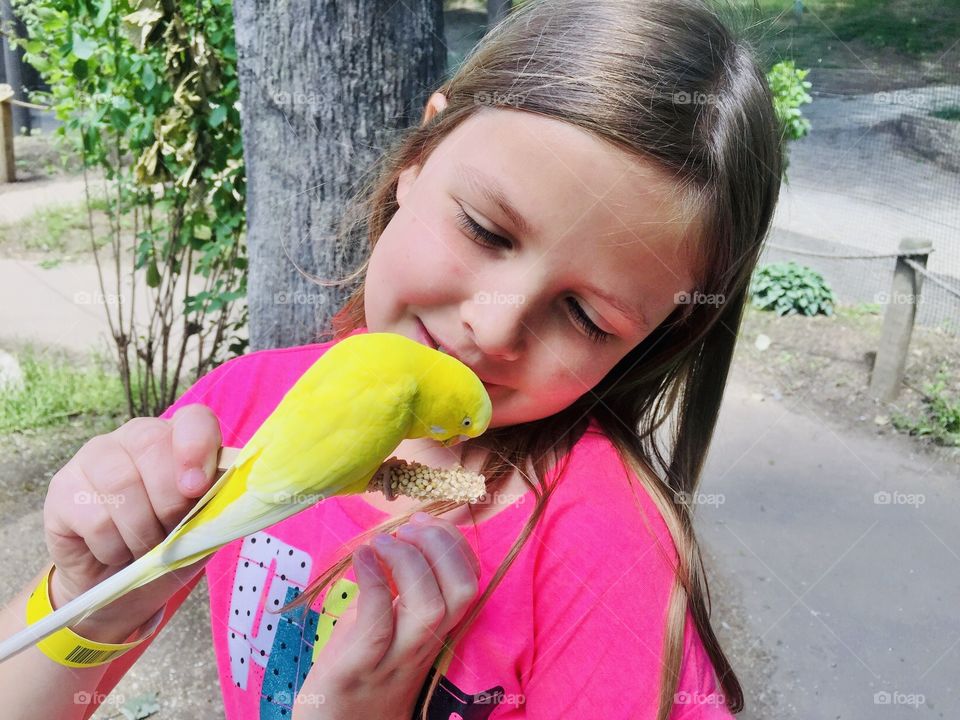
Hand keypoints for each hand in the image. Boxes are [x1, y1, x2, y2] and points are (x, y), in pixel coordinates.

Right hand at [42, 404, 221, 636]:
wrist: (120, 586)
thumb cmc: (169, 547)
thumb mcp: (203, 527)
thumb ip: (217, 503)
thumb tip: (231, 493)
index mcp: (179, 439)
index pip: (193, 419)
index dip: (196, 447)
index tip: (197, 488)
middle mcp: (135, 436)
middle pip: (153, 446)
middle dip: (170, 501)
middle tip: (172, 532)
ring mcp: (93, 457)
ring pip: (121, 484)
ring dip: (142, 531)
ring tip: (145, 547)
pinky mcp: (62, 488)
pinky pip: (95, 517)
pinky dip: (114, 547)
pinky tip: (116, 551)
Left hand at [293, 514, 480, 719]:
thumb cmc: (357, 672)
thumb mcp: (386, 624)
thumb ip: (399, 588)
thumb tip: (405, 536)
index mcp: (435, 632)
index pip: (471, 582)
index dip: (455, 544)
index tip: (423, 521)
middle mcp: (424, 646)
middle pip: (462, 591)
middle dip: (442, 544)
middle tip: (407, 527)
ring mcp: (394, 660)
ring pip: (431, 608)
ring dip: (409, 560)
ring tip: (382, 542)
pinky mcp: (358, 671)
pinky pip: (377, 623)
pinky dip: (374, 581)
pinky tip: (361, 557)